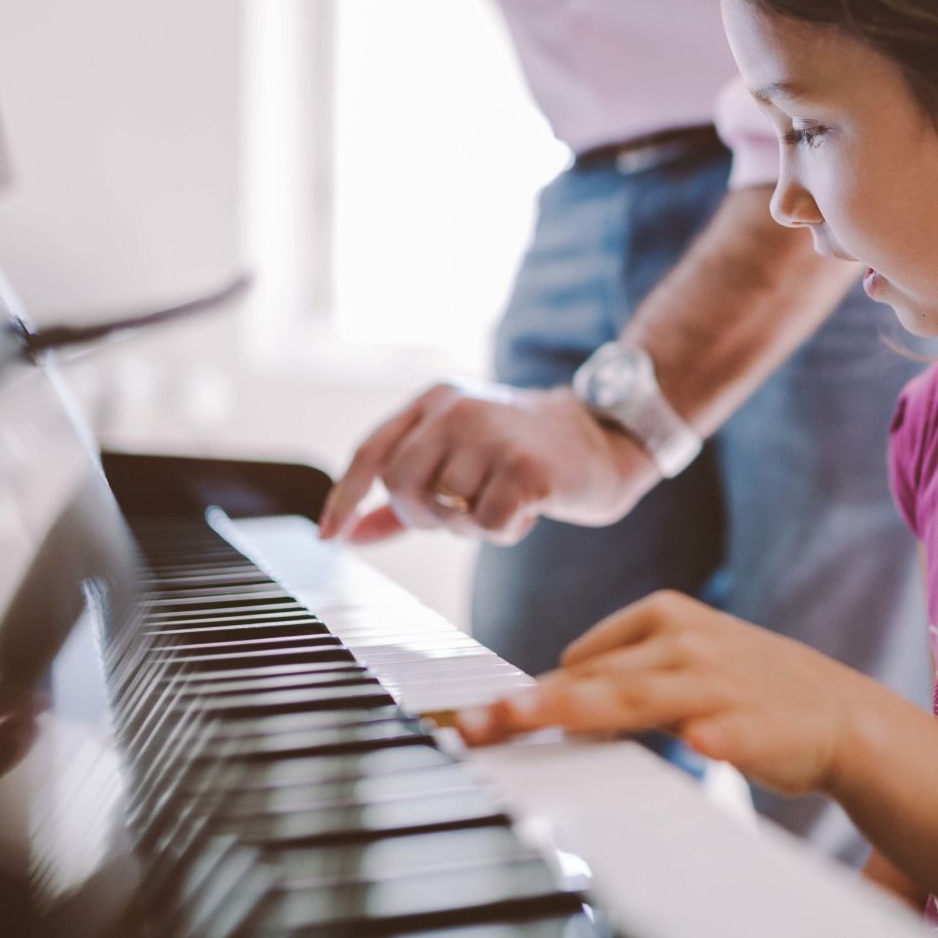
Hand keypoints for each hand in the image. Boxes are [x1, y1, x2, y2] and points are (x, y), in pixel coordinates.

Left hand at [319, 382, 659, 544]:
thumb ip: (406, 494)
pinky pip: (487, 524)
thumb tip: (350, 535)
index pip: (372, 451)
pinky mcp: (527, 467)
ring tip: (507, 503)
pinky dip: (505, 531)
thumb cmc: (526, 453)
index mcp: (437, 399)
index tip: (331, 538)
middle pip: (402, 487)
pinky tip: (529, 510)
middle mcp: (459, 408)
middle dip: (426, 515)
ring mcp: (494, 434)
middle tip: (463, 513)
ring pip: (447, 511)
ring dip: (473, 526)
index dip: (345, 497)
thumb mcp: (461, 458)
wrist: (606, 437)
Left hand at [455, 590, 895, 797]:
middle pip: (593, 677)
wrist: (844, 715)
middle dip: (529, 705)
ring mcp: (719, 684)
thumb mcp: (685, 663)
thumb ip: (622, 675)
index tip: (476, 720)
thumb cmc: (752, 690)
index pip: (582, 658)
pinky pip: (721, 731)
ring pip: (636, 698)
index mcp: (667, 616)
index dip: (529, 693)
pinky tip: (700, 745)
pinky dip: (710, 736)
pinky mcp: (752, 726)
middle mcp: (687, 643)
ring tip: (532, 716)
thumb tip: (551, 697)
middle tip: (473, 725)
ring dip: (581, 707)